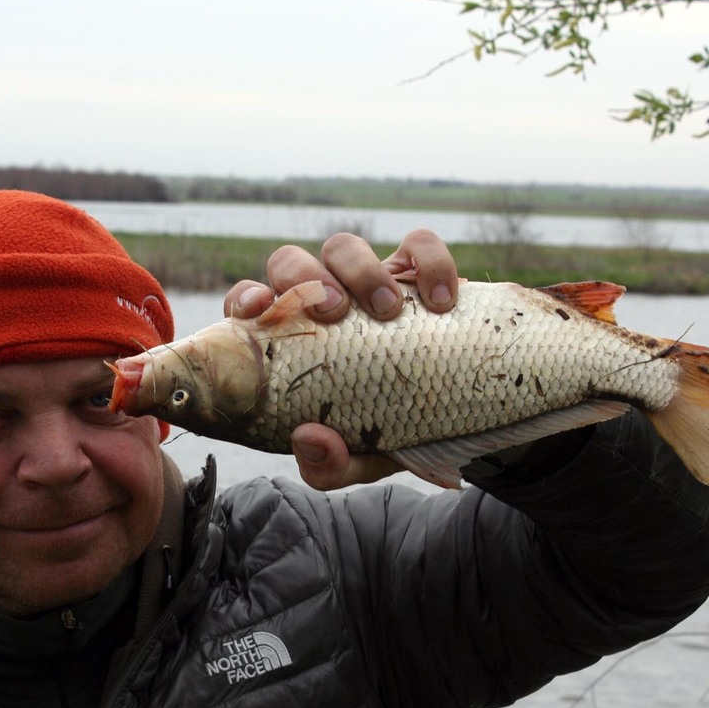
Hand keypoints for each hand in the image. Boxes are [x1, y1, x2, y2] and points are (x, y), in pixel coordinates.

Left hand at [221, 229, 459, 489]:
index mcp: (291, 339)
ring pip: (344, 246)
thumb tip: (309, 440)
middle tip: (337, 312)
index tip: (261, 309)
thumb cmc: (391, 429)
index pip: (249, 304)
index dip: (247, 299)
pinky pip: (419, 244)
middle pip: (289, 262)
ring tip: (389, 310)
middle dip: (306, 279)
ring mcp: (367, 281)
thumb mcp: (359, 458)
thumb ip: (329, 464)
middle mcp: (320, 301)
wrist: (462, 417)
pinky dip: (430, 261)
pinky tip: (442, 301)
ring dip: (362, 269)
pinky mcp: (418, 271)